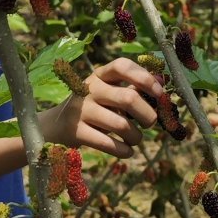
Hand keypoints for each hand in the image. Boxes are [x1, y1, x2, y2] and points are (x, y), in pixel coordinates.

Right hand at [41, 57, 164, 155]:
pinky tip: (127, 151)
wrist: (55, 128)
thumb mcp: (108, 94)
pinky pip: (108, 143)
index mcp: (99, 75)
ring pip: (121, 125)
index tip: (159, 92)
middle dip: (147, 114)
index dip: (144, 77)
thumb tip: (162, 81)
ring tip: (136, 139)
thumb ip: (133, 88)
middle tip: (150, 123)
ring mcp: (81, 110)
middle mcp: (89, 89)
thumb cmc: (93, 109)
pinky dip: (124, 150)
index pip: (122, 66)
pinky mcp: (76, 132)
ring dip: (136, 136)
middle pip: (128, 98)